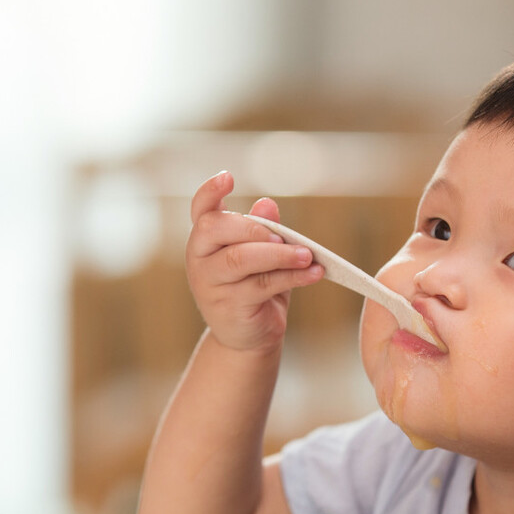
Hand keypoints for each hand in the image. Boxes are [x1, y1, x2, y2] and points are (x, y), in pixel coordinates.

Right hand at [185, 171, 322, 352]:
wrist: (248, 337)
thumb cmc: (254, 288)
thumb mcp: (261, 255)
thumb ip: (263, 230)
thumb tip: (267, 204)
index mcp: (205, 240)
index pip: (200, 209)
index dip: (209, 191)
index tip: (228, 177)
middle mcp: (199, 259)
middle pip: (216, 229)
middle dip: (252, 227)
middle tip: (284, 237)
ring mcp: (209, 284)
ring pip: (240, 259)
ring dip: (278, 254)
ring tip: (307, 255)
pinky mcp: (228, 306)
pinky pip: (261, 285)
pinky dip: (292, 277)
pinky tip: (314, 273)